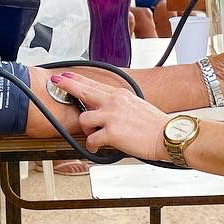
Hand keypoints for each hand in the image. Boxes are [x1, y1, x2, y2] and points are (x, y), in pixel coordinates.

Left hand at [49, 71, 170, 161]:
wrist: (167, 135)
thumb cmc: (155, 125)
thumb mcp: (136, 106)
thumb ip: (119, 105)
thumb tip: (106, 110)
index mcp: (120, 95)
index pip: (94, 84)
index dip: (77, 79)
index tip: (66, 76)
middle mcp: (114, 102)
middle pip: (84, 91)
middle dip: (67, 85)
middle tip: (56, 81)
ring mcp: (111, 116)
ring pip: (83, 120)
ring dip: (86, 129)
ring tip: (94, 135)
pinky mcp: (111, 133)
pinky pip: (91, 140)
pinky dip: (92, 146)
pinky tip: (97, 147)